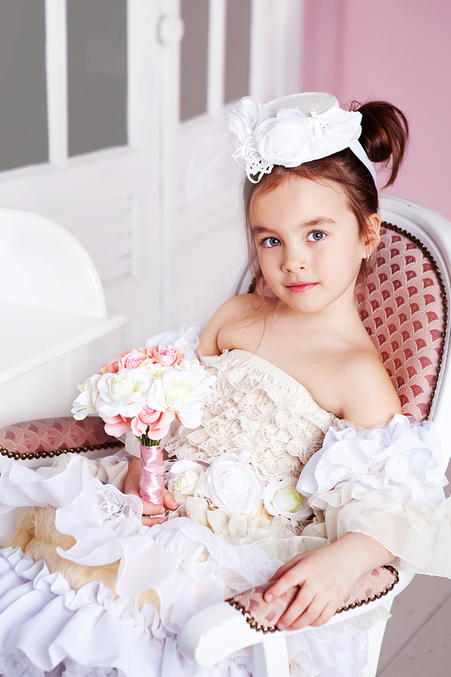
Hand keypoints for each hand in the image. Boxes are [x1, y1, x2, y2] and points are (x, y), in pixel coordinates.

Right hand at [123, 457, 178, 525]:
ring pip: (136, 520)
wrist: (134, 479)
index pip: (140, 504)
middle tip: (161, 519)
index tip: (161, 509)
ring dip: (149, 522)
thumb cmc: (143, 482)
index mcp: (132, 495)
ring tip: (159, 521)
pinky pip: (138, 520)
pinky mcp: (131, 514)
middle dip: (150, 520)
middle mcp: (128, 504)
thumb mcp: (155, 486)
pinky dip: (146, 522)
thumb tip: (174, 505)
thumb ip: (165, 496)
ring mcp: (128, 510)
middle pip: (137, 516)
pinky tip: (154, 521)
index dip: (151, 509)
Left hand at [264, 533, 392, 630]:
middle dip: (288, 616)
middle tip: (280, 624)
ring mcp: (328, 592)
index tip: (267, 598)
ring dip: (299, 623)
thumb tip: (270, 581)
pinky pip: (324, 617)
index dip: (277, 590)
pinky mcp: (336, 600)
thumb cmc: (324, 557)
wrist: (348, 558)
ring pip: (312, 614)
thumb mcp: (302, 557)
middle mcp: (317, 581)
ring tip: (290, 626)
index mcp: (306, 568)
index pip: (289, 579)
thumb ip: (286, 568)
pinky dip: (314, 623)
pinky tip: (307, 623)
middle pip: (300, 603)